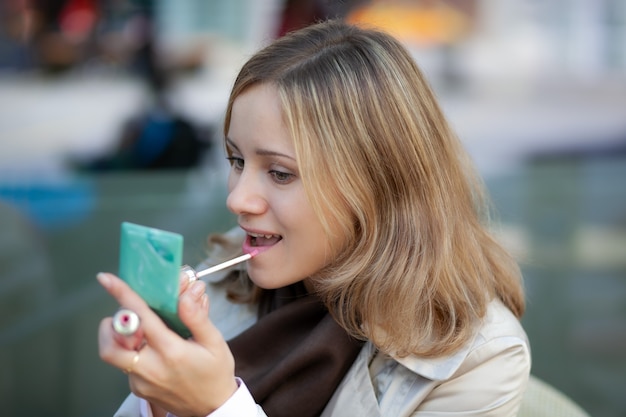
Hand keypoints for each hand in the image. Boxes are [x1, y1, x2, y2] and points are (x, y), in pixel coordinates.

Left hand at [97, 272, 238, 415]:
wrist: (213, 408)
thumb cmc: (216, 373)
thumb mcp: (215, 342)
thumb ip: (197, 317)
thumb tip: (186, 293)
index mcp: (171, 352)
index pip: (140, 318)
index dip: (122, 295)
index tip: (107, 279)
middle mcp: (151, 369)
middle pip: (111, 345)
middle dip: (111, 325)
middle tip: (125, 315)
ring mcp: (141, 382)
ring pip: (115, 355)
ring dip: (121, 338)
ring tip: (142, 331)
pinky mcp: (138, 390)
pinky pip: (125, 366)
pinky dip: (133, 351)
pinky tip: (153, 348)